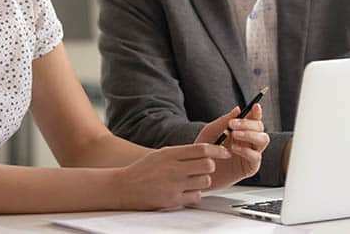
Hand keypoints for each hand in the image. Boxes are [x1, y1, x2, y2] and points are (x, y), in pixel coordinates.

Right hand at [114, 143, 231, 209]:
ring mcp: (174, 185)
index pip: (202, 149)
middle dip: (210, 166)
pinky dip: (194, 194)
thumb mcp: (162, 154)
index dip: (218, 150)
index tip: (225, 152)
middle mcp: (173, 168)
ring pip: (205, 181)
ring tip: (191, 180)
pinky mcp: (173, 200)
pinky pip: (196, 196)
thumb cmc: (144, 169)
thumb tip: (206, 151)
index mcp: (171, 153)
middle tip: (204, 168)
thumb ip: (182, 153)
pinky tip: (185, 191)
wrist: (125, 186)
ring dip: (202, 181)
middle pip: (208, 165)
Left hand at [196, 104, 269, 186]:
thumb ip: (224, 121)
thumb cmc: (203, 150)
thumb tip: (238, 109)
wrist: (198, 170)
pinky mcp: (249, 167)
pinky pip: (256, 157)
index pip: (253, 119)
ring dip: (250, 134)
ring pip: (263, 140)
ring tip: (234, 135)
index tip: (254, 106)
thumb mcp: (210, 132)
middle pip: (260, 128)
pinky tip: (234, 148)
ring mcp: (250, 154)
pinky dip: (246, 151)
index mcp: (240, 130)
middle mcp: (248, 141)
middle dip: (249, 123)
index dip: (256, 112)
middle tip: (232, 124)